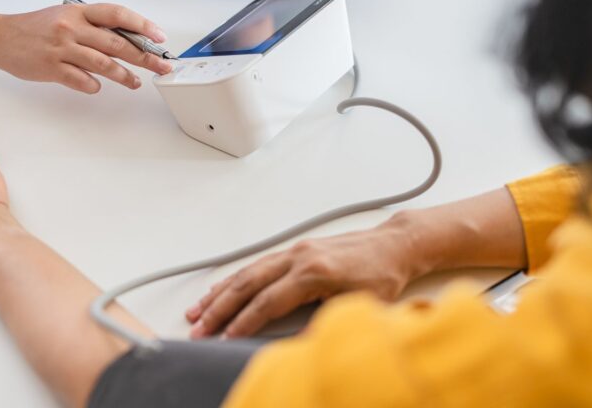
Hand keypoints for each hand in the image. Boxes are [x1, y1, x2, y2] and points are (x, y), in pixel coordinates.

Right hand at [0, 3, 174, 93]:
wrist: (0, 36)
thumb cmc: (36, 27)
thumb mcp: (66, 16)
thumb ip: (93, 25)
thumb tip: (128, 38)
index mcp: (79, 11)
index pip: (118, 15)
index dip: (142, 25)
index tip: (159, 37)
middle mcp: (72, 27)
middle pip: (117, 43)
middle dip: (145, 57)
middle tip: (162, 66)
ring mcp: (61, 48)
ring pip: (103, 64)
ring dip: (124, 76)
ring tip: (135, 83)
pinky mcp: (51, 68)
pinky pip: (81, 80)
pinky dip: (93, 85)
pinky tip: (98, 86)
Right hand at [186, 218, 421, 338]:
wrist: (394, 245)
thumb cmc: (383, 275)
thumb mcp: (361, 306)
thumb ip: (326, 324)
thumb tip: (298, 346)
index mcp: (314, 272)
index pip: (268, 302)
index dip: (244, 322)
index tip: (225, 339)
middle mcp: (299, 257)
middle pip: (248, 285)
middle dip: (220, 309)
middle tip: (199, 329)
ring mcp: (295, 250)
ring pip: (247, 272)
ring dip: (220, 293)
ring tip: (197, 312)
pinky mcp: (295, 250)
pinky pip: (257, 264)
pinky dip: (234, 278)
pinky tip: (219, 289)